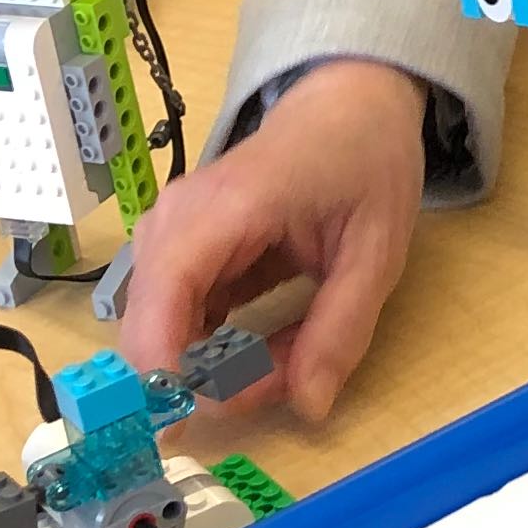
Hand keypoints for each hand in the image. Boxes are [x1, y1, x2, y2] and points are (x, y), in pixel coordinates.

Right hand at [114, 57, 429, 422]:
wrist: (347, 106)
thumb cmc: (362, 161)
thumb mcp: (375, 250)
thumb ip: (341, 329)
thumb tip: (309, 406)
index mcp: (223, 209)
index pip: (161, 304)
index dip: (168, 376)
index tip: (209, 422)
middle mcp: (176, 222)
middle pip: (151, 331)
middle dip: (208, 382)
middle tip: (283, 384)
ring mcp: (170, 237)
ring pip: (162, 335)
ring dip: (216, 370)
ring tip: (287, 361)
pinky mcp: (179, 255)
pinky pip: (179, 323)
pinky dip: (217, 351)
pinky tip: (268, 348)